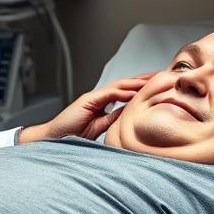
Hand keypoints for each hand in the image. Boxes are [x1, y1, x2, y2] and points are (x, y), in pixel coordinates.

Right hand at [19, 73, 153, 143]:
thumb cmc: (71, 134)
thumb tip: (128, 114)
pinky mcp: (87, 100)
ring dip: (135, 82)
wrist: (54, 138)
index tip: (155, 86)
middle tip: (160, 75)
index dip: (139, 88)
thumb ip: (112, 118)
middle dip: (141, 79)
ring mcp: (92, 97)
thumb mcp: (99, 126)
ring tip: (151, 79)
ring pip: (118, 85)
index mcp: (101, 103)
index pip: (124, 92)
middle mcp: (97, 97)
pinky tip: (134, 91)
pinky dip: (122, 91)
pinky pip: (108, 94)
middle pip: (123, 84)